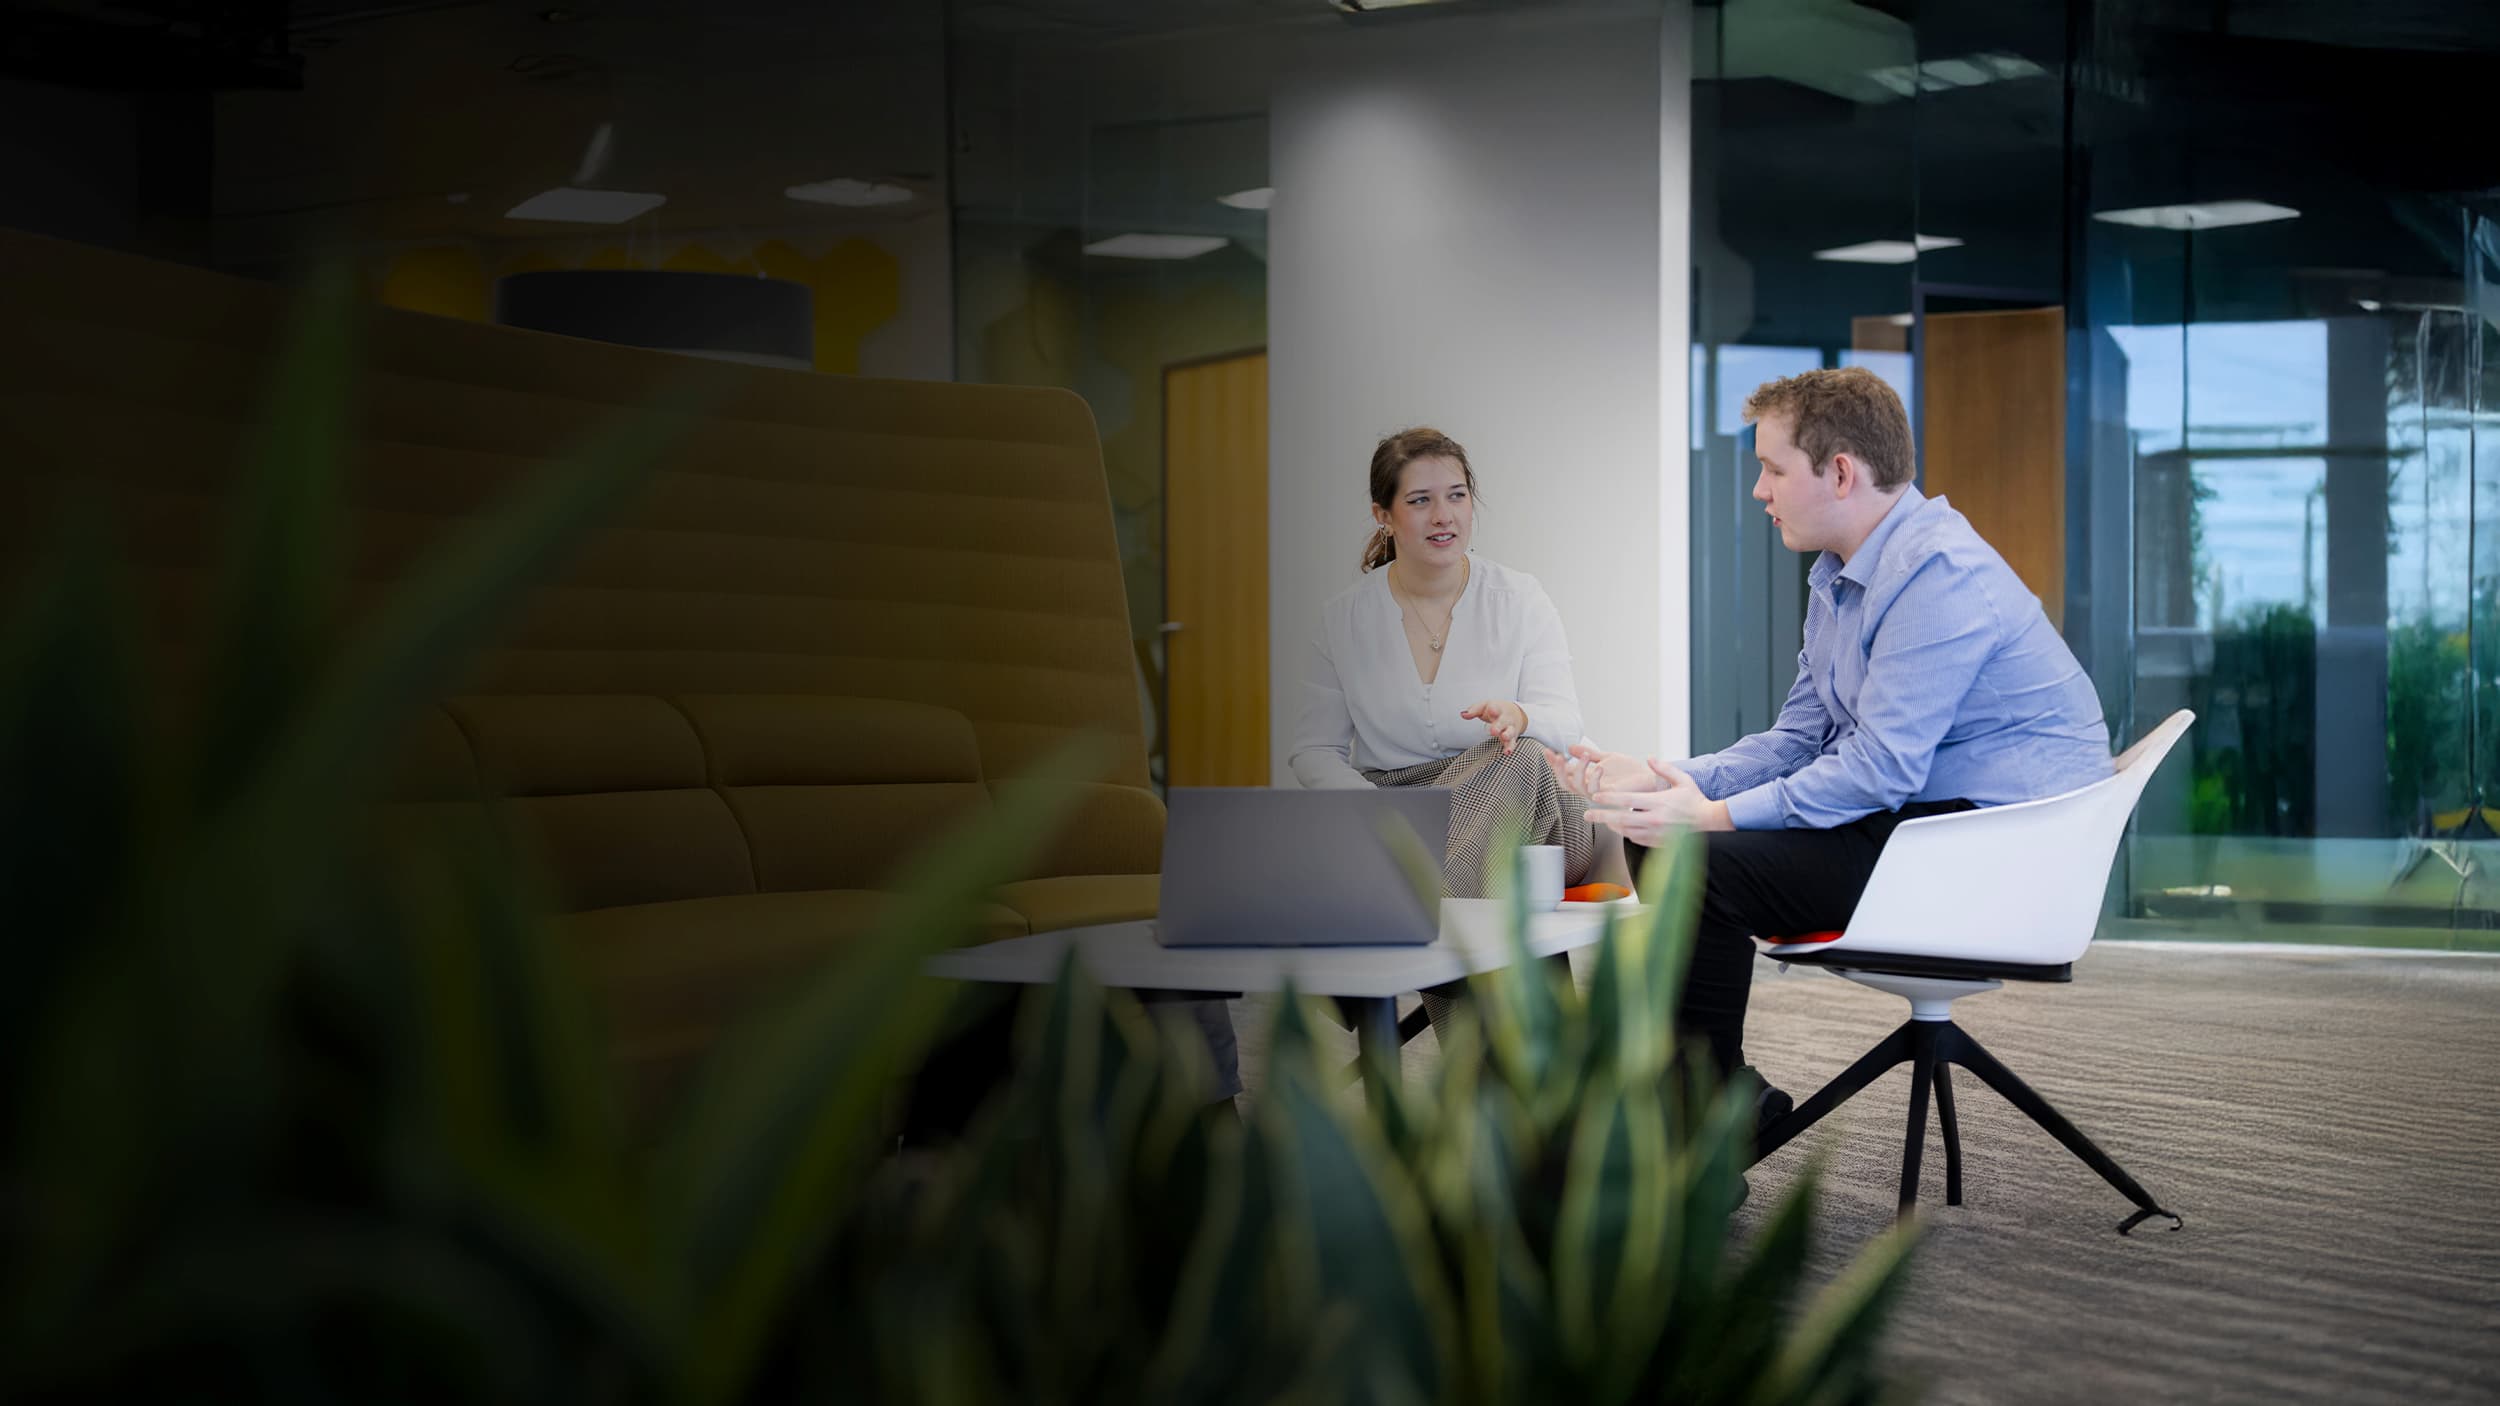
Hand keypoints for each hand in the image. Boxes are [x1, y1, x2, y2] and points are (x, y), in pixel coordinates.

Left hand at [1460, 699, 1527, 754]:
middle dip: (1498, 726)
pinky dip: (1510, 747)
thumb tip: (1463, 714)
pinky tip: (1507, 752)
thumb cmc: (1496, 709)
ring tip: (1503, 737)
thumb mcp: (1485, 706)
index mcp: (1498, 709)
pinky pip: (1512, 743)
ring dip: (1507, 735)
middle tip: (1493, 731)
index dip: (1494, 709)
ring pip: (1510, 732)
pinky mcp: (1512, 737)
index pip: (1496, 707)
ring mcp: (1509, 728)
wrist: (1515, 712)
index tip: (1492, 710)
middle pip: (1503, 722)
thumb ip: (1474, 710)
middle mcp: (1505, 719)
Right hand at [1540, 740, 1659, 800]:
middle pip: (1564, 783)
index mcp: (1587, 778)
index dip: (1553, 764)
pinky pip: (1595, 791)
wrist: (1649, 778)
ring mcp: (1597, 793)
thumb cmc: (1629, 771)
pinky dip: (1594, 779)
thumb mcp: (1606, 757)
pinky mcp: (1609, 796)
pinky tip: (1599, 767)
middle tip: (1558, 756)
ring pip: (1576, 787)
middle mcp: (1589, 787)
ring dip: (1576, 770)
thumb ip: (1589, 754)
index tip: (1547, 751)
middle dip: (1558, 769)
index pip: (1564, 773)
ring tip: (1583, 755)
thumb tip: (1571, 746)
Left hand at [1586, 760, 1731, 843]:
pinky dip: (1626, 833)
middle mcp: (1654, 820)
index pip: (1627, 800)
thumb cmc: (1694, 799)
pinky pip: (1635, 839)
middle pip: (1620, 819)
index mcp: (1658, 803)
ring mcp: (1655, 833)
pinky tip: (1621, 827)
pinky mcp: (1657, 842)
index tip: (1595, 796)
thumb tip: (1649, 758)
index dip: (1609, 797)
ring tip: (1602, 820)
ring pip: (1625, 831)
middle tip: (1586, 814)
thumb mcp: (1682, 779)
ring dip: (1611, 825)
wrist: (1708, 821)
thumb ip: (1664, 768)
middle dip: (1601, 816)